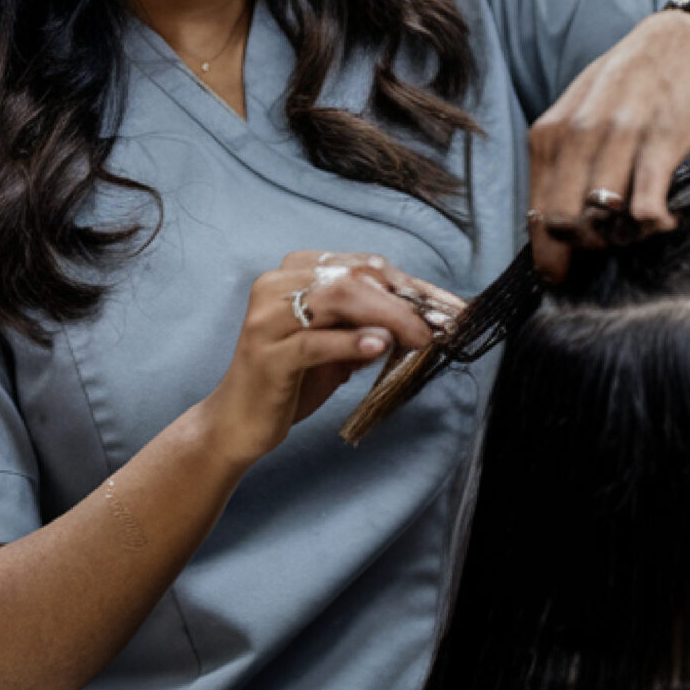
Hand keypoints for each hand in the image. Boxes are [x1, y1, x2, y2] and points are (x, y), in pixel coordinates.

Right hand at [199, 251, 464, 468]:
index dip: (412, 285)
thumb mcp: (338, 347)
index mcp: (294, 272)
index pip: (363, 266)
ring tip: (418, 338)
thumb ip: (371, 326)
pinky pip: (314, 342)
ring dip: (386, 316)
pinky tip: (379, 347)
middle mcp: (276, 285)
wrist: (238, 423)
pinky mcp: (266, 355)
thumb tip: (426, 320)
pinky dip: (350, 342)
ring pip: (336, 299)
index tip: (451, 307)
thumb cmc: (291, 380)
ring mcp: (267, 319)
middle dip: (404, 300)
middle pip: (353, 277)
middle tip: (439, 328)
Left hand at [527, 9, 689, 279]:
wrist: (679, 42)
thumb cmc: (624, 87)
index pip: (537, 213)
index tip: (563, 274)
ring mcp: (618, 136)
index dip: (550, 253)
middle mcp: (577, 134)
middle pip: (565, 222)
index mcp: (549, 134)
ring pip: (603, 218)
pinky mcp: (660, 140)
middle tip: (613, 241)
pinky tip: (663, 217)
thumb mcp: (577, 116)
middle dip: (586, 247)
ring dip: (623, 237)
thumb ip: (561, 164)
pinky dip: (652, 224)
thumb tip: (549, 229)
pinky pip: (644, 205)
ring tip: (640, 226)